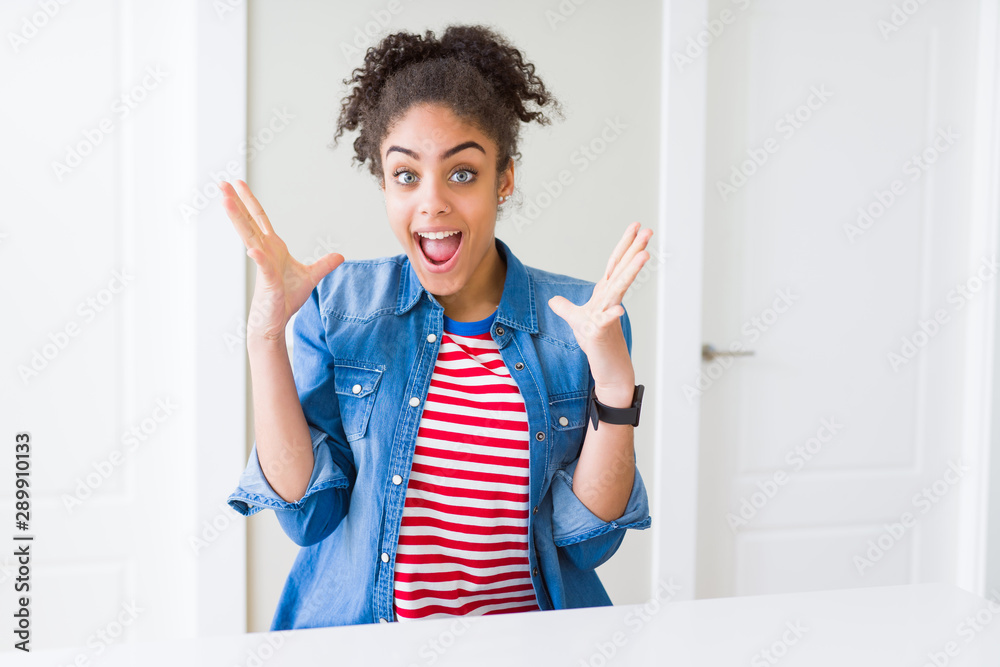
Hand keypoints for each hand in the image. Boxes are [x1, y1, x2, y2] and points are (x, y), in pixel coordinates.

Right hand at [220, 179, 343, 342]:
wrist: (276, 321)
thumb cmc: (286, 299)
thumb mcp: (311, 277)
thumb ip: (324, 264)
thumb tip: (340, 256)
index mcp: (273, 247)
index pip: (259, 218)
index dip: (250, 201)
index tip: (238, 183)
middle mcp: (264, 251)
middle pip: (249, 222)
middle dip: (236, 202)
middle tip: (222, 184)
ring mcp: (263, 265)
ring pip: (249, 238)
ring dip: (238, 220)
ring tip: (225, 202)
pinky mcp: (268, 281)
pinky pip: (263, 266)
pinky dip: (259, 258)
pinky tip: (252, 249)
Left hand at [547, 222, 652, 404]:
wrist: (608, 368)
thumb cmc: (595, 343)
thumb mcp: (576, 322)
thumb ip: (566, 308)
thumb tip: (555, 300)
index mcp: (604, 293)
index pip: (614, 263)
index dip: (624, 244)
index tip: (636, 225)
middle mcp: (609, 300)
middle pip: (622, 269)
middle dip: (634, 249)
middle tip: (648, 230)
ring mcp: (607, 315)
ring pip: (619, 289)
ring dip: (630, 272)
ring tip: (644, 254)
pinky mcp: (601, 332)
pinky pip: (606, 322)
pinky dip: (612, 316)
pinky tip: (618, 310)